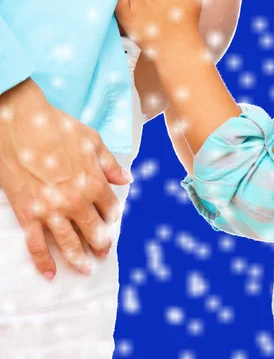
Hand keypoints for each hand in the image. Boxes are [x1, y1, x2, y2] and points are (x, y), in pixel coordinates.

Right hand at [0, 78, 132, 278]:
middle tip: (103, 253)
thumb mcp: (92, 141)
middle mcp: (75, 201)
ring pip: (68, 244)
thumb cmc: (58, 128)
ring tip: (85, 270)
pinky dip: (43, 262)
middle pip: (93, 231)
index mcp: (93, 182)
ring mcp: (50, 211)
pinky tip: (50, 274)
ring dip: (78, 259)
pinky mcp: (28, 214)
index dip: (112, 216)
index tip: (111, 219)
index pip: (110, 209)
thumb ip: (109, 164)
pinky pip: (36, 245)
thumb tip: (126, 179)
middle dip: (100, 244)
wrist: (22, 124)